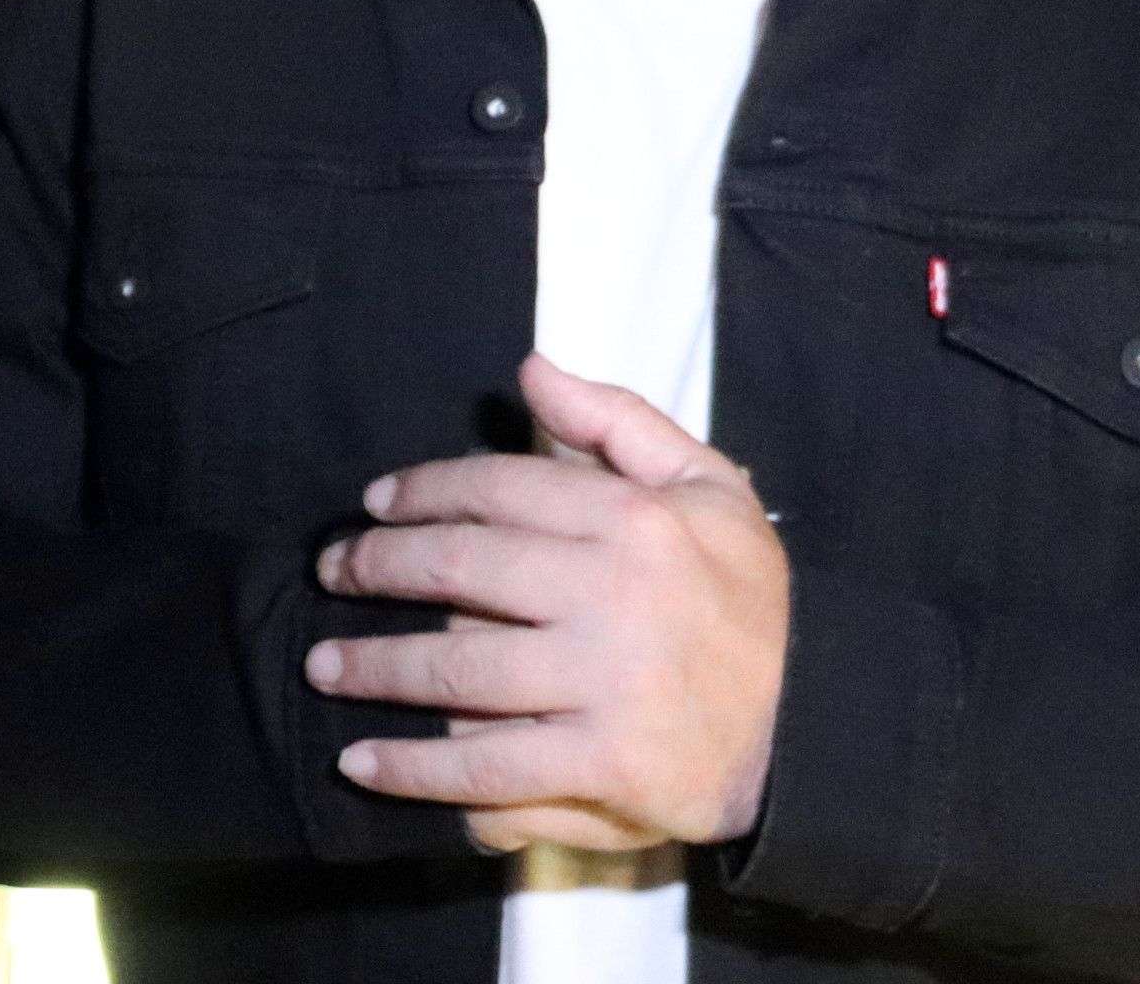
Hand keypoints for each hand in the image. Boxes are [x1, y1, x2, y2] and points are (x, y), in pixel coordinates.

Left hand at [306, 354, 788, 853]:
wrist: (812, 720)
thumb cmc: (747, 598)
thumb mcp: (708, 485)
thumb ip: (618, 422)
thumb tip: (530, 369)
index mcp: (634, 519)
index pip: (499, 488)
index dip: (423, 490)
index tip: (376, 504)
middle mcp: (613, 596)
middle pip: (461, 570)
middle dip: (379, 568)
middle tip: (332, 573)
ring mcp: (604, 686)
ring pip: (459, 671)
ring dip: (377, 666)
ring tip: (327, 663)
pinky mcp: (601, 766)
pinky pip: (486, 770)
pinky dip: (415, 770)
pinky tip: (363, 762)